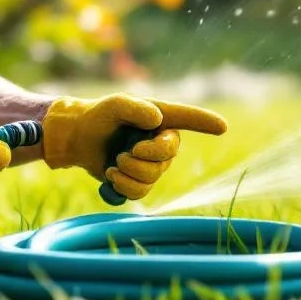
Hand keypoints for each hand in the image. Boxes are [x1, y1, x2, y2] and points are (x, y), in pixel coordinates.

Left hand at [41, 94, 226, 199]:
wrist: (78, 139)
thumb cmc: (98, 116)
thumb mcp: (113, 105)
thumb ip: (133, 108)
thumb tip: (156, 121)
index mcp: (160, 118)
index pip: (186, 119)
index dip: (204, 122)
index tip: (223, 126)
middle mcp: (162, 142)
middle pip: (166, 158)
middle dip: (140, 158)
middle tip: (121, 152)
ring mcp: (153, 164)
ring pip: (151, 179)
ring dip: (127, 173)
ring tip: (112, 164)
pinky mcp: (140, 183)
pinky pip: (138, 194)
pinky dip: (121, 187)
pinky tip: (110, 176)